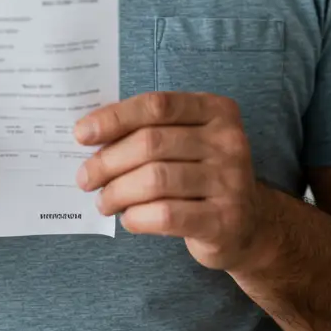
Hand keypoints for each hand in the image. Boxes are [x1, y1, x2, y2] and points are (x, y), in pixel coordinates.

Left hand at [74, 91, 267, 270]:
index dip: (114, 118)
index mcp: (216, 110)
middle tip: (85, 177)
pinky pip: (167, 215)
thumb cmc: (202, 174)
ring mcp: (231, 181)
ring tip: (104, 201)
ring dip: (117, 192)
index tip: (81, 134)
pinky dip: (137, 217)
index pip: (156, 105)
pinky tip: (128, 219)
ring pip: (155, 180)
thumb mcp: (185, 141)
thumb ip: (148, 129)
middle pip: (151, 143)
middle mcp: (229, 141)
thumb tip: (89, 132)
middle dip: (107, 161)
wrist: (249, 225)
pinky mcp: (225, 220)